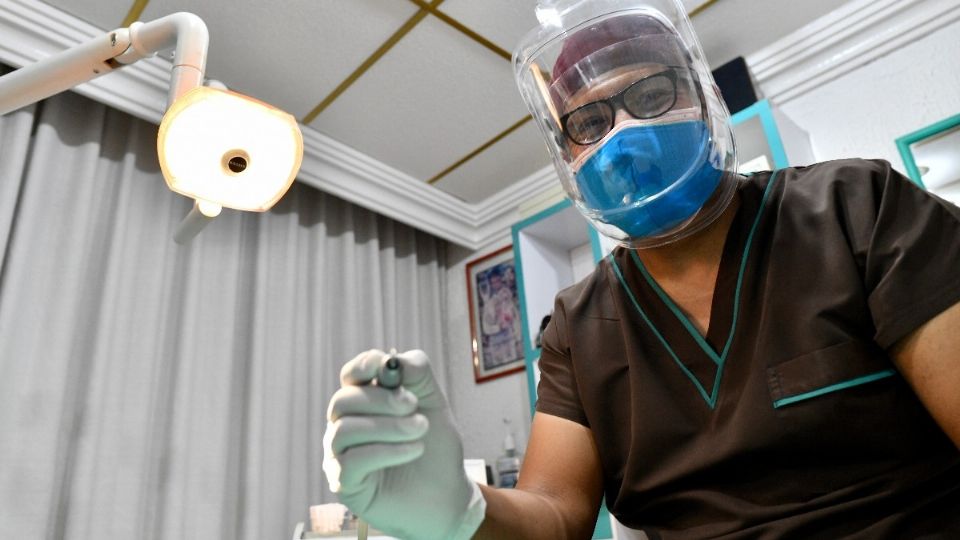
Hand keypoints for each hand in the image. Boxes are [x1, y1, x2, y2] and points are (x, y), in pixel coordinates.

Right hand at [323, 349, 485, 539]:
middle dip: (382, 399)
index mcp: (365, 401)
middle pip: (344, 400)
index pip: (350, 375)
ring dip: (388, 426)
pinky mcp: (344, 482)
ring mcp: (340, 454)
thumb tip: (393, 359)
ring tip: (419, 432)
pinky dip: (386, 451)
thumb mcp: (433, 402)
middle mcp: (345, 424)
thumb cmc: (435, 448)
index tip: (384, 365)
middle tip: (413, 406)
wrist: (447, 493)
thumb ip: (416, 374)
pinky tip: (412, 451)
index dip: (363, 366)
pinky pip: (352, 460)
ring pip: (345, 429)